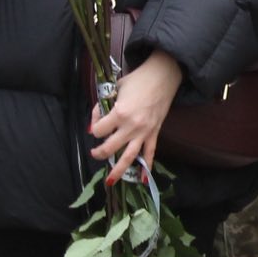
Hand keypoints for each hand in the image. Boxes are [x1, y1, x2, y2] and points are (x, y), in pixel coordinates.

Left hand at [89, 49, 182, 177]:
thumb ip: (104, 105)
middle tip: (95, 153)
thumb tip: (96, 121)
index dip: (94, 127)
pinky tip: (143, 179)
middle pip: (109, 147)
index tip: (96, 122)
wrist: (163, 75)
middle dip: (99, 153)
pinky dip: (147, 166)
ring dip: (118, 170)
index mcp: (120, 113)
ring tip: (110, 180)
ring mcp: (144, 131)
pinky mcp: (155, 132)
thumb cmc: (138, 79)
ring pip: (128, 157)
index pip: (98, 130)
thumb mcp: (115, 88)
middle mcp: (131, 126)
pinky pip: (150, 152)